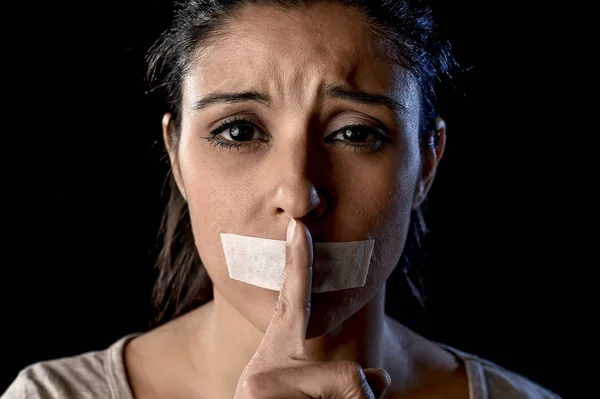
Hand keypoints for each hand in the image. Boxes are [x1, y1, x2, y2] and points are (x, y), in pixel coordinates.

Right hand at [234, 218, 390, 398]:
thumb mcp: (303, 398)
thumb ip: (338, 379)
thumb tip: (382, 377)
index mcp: (276, 356)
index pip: (292, 302)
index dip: (298, 262)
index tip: (300, 226)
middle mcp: (264, 364)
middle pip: (348, 374)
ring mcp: (259, 383)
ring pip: (350, 389)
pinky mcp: (257, 393)